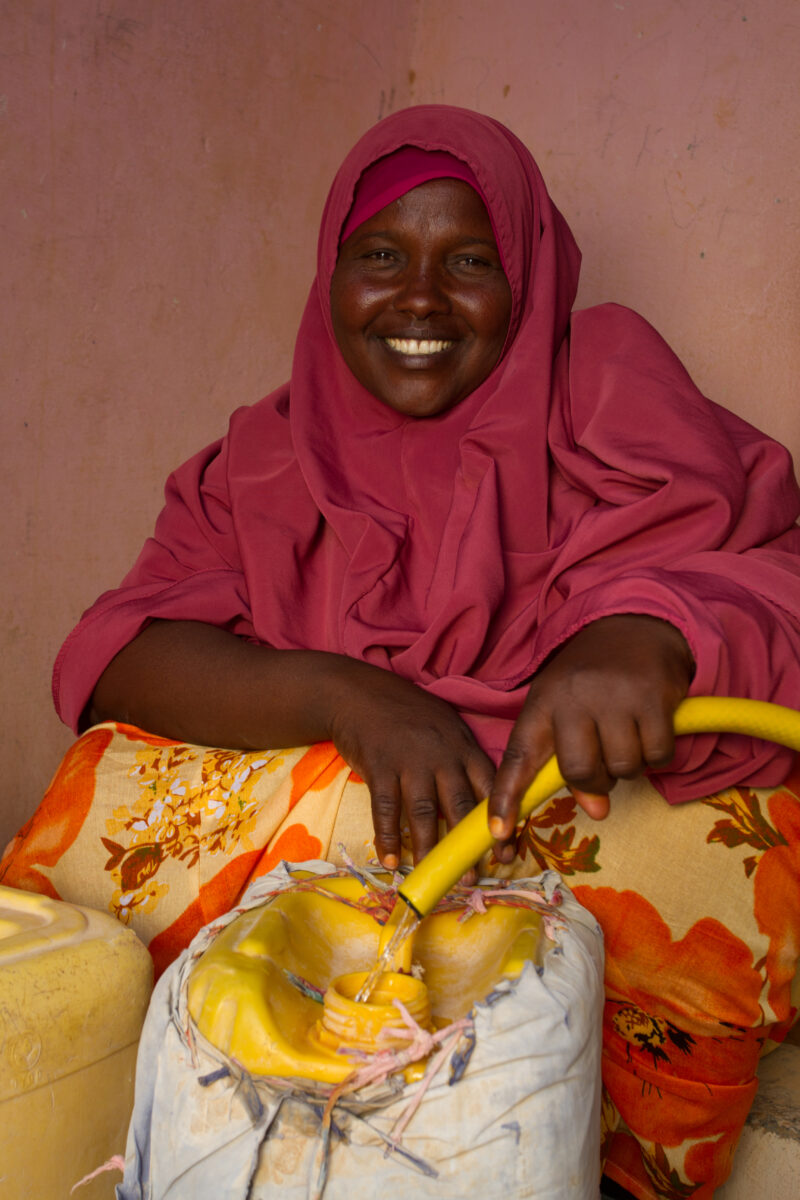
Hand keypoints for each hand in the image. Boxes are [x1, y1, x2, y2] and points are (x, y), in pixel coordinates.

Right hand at [325, 662, 494, 870]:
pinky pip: (385, 809)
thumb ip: (462, 760)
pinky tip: (390, 860)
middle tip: (472, 877)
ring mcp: (409, 760)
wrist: (358, 693)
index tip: (506, 852)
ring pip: (423, 811)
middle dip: (466, 845)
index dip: (499, 822)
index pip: (489, 787)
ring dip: (428, 847)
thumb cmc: (406, 714)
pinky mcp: (379, 767)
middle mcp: (440, 754)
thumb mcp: (444, 726)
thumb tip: (481, 802)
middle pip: (459, 804)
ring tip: (431, 873)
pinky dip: (388, 837)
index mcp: (462, 745)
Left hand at [488, 615, 693, 857]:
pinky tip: (650, 726)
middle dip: (595, 781)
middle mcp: (573, 697)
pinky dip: (657, 753)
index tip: (497, 833)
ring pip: (623, 769)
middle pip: (580, 771)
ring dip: (629, 765)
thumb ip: (568, 760)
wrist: (634, 623)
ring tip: (626, 734)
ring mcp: (614, 696)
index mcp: (542, 702)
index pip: (518, 756)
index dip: (506, 797)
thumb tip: (597, 811)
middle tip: (603, 762)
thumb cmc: (591, 676)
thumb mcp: (565, 707)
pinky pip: (657, 755)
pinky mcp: (653, 698)